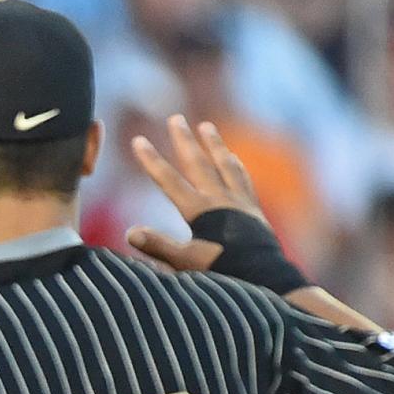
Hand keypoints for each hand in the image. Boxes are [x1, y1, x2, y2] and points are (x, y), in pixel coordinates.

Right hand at [123, 115, 265, 274]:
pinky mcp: (252, 208)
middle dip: (184, 140)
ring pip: (223, 164)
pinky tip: (232, 158)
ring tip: (206, 126)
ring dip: (213, 144)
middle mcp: (219, 199)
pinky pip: (242, 178)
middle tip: (175, 118)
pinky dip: (234, 164)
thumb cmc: (222, 272)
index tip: (138, 140)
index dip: (151, 160)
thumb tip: (130, 232)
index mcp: (199, 211)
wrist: (264, 275)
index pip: (169, 180)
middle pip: (198, 163)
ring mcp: (238, 200)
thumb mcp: (185, 263)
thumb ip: (158, 246)